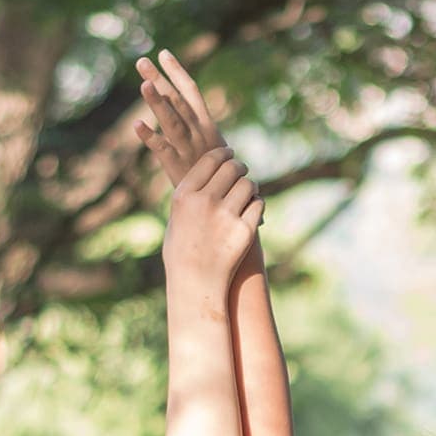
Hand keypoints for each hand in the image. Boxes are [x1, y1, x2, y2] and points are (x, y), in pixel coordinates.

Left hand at [132, 48, 228, 186]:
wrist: (232, 204)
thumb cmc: (222, 176)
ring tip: (143, 84)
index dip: (177, 72)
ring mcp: (189, 149)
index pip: (192, 92)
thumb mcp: (216, 148)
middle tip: (141, 61)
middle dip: (160, 79)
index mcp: (208, 125)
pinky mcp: (179, 168)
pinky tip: (137, 125)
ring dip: (158, 102)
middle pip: (177, 101)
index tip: (163, 53)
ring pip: (172, 121)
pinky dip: (150, 138)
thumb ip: (200, 130)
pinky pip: (163, 150)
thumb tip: (186, 113)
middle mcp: (199, 133)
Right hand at [162, 142, 262, 295]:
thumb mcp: (177, 217)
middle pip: (232, 168)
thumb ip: (191, 194)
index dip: (223, 153)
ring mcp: (226, 216)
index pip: (209, 161)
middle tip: (242, 170)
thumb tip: (207, 174)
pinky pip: (258, 205)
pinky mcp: (245, 231)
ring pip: (248, 185)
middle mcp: (205, 202)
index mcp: (184, 195)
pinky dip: (257, 204)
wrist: (196, 282)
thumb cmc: (182, 251)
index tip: (229, 153)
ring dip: (250, 185)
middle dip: (239, 167)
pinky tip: (253, 208)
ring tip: (248, 190)